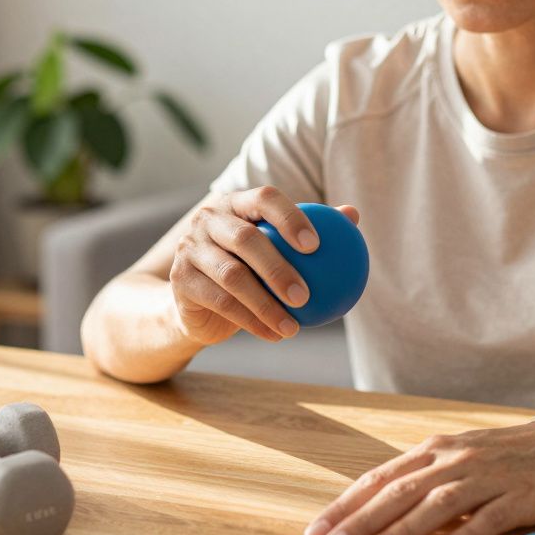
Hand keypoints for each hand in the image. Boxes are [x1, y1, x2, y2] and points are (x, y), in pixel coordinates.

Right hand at [169, 186, 359, 345]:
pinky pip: (221, 302)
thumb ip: (311, 232)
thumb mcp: (277, 250)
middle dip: (279, 268)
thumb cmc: (249, 269)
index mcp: (236, 203)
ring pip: (233, 276)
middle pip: (246, 239)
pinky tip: (275, 335)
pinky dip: (251, 321)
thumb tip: (353, 215)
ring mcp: (190, 248)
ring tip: (294, 327)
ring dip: (266, 305)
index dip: (290, 217)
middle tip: (306, 296)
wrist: (198, 301)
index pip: (265, 199)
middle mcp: (208, 219)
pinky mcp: (181, 280)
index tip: (317, 245)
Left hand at [303, 422, 534, 534]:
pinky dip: (466, 534)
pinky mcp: (518, 496)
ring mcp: (486, 477)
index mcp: (431, 453)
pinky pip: (490, 517)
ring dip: (404, 531)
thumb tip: (367, 511)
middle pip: (399, 492)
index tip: (315, 533)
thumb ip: (414, 482)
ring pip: (438, 505)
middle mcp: (453, 461)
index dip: (345, 507)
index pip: (378, 480)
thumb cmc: (495, 458)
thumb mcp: (450, 460)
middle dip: (360, 522)